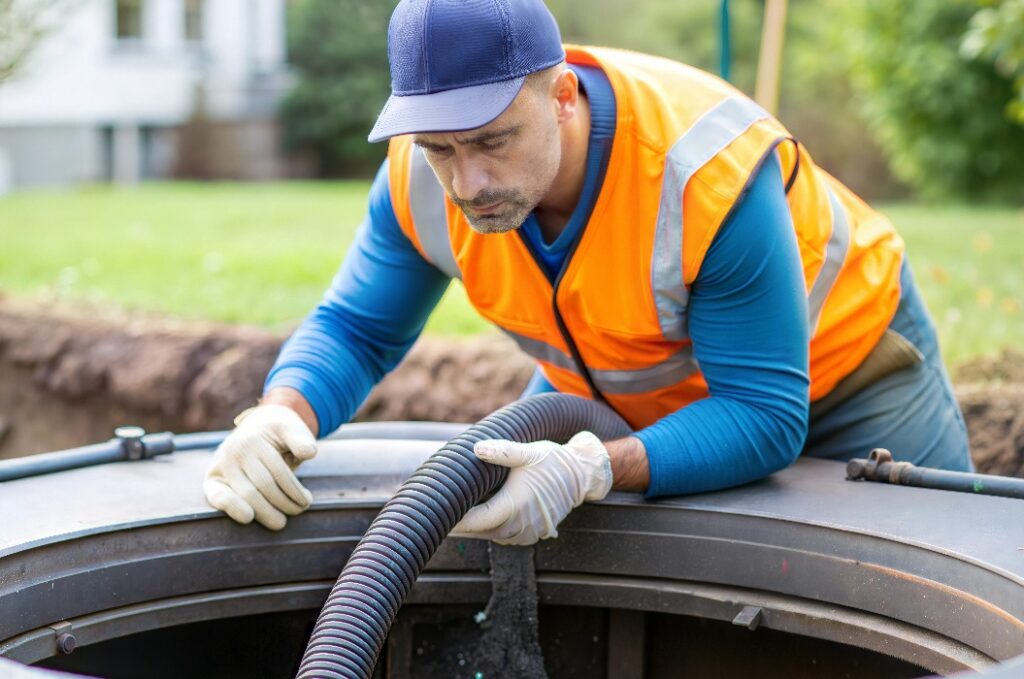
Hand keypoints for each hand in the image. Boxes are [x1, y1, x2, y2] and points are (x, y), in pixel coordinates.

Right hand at [203, 404, 316, 529]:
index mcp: (253, 440)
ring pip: (247, 495)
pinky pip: (219, 497)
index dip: (294, 490)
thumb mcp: (291, 430)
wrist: (255, 427)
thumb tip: (308, 452)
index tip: (307, 501)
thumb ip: (300, 439)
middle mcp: (233, 452)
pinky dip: (232, 508)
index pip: (278, 471)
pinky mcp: (212, 482)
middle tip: (298, 511)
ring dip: (266, 512)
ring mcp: (220, 467)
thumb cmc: (277, 434)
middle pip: (263, 486)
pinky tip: (248, 517)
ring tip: (281, 522)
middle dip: (284, 503)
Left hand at [451, 431, 612, 545]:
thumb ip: (502, 451)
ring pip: (493, 536)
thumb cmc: (553, 462)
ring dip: (476, 529)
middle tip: (438, 516)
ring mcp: (528, 532)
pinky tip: (481, 518)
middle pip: (481, 532)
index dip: (457, 521)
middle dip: (461, 526)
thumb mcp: (529, 452)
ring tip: (455, 517)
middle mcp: (522, 524)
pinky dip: (492, 529)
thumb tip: (476, 448)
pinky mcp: (533, 534)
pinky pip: (506, 536)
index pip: (478, 520)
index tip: (438, 514)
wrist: (581, 476)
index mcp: (516, 505)